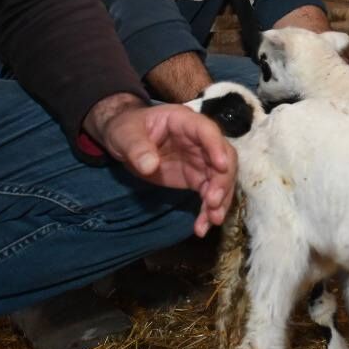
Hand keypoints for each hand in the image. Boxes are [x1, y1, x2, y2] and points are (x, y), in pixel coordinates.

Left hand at [85, 95, 237, 236]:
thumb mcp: (125, 134)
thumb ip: (136, 147)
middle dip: (222, 181)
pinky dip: (208, 211)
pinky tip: (202, 227)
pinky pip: (209, 194)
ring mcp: (201, 160)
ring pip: (221, 179)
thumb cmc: (126, 129)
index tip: (221, 167)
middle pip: (223, 158)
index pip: (207, 131)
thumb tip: (150, 166)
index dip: (217, 148)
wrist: (125, 140)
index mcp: (185, 122)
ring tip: (212, 220)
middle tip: (213, 202)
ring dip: (220, 200)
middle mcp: (200, 141)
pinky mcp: (196, 178)